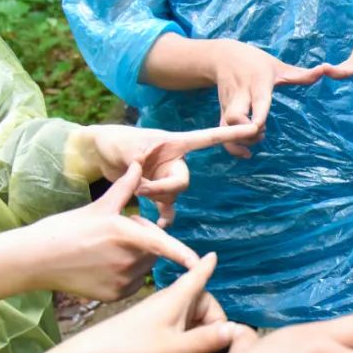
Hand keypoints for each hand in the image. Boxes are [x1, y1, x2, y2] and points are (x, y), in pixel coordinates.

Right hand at [5, 163, 198, 300]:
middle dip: (145, 240)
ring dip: (137, 257)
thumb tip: (140, 162)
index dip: (183, 255)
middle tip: (118, 233)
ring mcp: (120, 280)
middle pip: (154, 251)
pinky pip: (133, 283)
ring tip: (107, 249)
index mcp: (124, 233)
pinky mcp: (114, 295)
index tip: (200, 263)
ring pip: (144, 267)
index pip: (162, 245)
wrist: (35, 260)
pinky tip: (104, 266)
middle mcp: (126, 259)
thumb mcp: (98, 206)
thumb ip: (125, 187)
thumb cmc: (65, 228)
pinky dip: (126, 275)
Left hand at [53, 252, 235, 352]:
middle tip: (217, 352)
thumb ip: (208, 340)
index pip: (199, 276)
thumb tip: (238, 330)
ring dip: (201, 337)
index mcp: (179, 297)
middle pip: (205, 306)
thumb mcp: (176, 349)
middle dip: (215, 326)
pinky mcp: (150, 330)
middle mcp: (170, 302)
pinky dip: (188, 342)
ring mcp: (159, 316)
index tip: (214, 256)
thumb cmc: (132, 351)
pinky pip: (180, 330)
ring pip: (193, 320)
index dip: (208, 267)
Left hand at [76, 122, 286, 225]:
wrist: (99, 152)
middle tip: (140, 189)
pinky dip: (163, 217)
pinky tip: (158, 226)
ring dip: (156, 200)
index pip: (208, 138)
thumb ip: (137, 161)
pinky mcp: (157, 192)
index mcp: (174, 143)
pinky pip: (167, 208)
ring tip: (136, 196)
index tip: (253, 127)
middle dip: (164, 189)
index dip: (230, 134)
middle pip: (183, 181)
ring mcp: (167, 177)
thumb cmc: (114, 141)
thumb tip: (144, 178)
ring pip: (173, 196)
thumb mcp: (126, 147)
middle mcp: (175, 161)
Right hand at [210, 39, 324, 153]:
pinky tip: (245, 153)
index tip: (259, 126)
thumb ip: (301, 74)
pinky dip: (232, 147)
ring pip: (226, 128)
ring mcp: (228, 106)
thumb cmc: (255, 61)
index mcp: (257, 84)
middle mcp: (240, 96)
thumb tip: (324, 70)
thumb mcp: (278, 66)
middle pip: (235, 117)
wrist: (222, 56)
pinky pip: (222, 134)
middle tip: (261, 132)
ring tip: (258, 137)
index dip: (257, 116)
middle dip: (247, 132)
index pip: (257, 102)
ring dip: (242, 140)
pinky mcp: (221, 113)